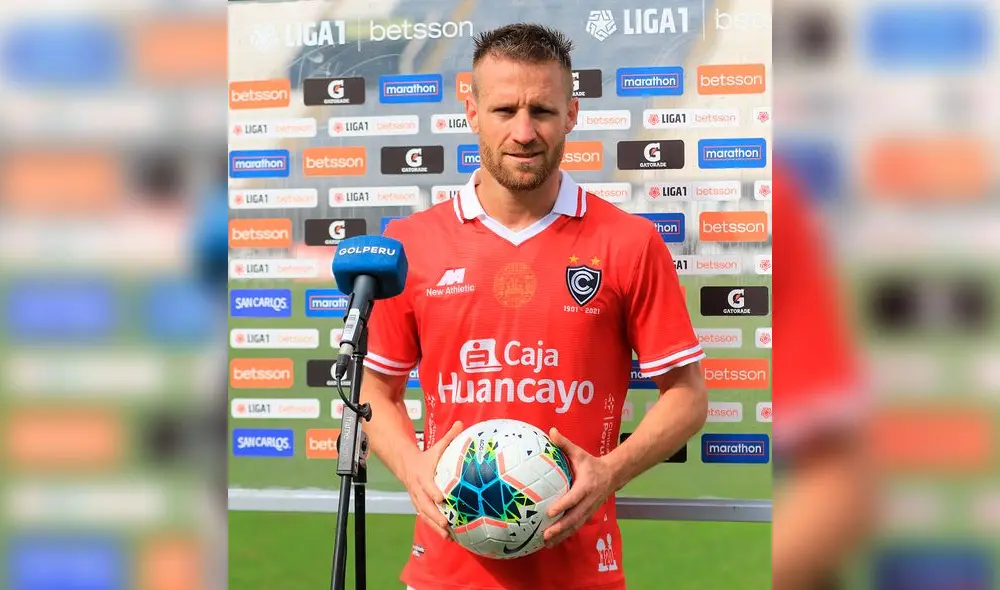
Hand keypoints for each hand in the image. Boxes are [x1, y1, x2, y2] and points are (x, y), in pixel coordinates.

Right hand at [402, 421, 463, 539]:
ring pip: (425, 515)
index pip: (427, 485)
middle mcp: (418, 489)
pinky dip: (435, 528)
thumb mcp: (436, 447)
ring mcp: (417, 499)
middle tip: (446, 523)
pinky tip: (447, 537)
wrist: (405, 465)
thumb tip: (462, 423)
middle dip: (435, 515)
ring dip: (435, 526)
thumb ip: (450, 437)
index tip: (442, 497)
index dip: (433, 491)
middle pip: (425, 504)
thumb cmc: (426, 457)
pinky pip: (426, 518)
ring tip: (447, 535)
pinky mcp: (419, 506)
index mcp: (423, 475)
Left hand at [543, 427, 617, 547]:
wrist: (613, 475)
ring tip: (546, 543)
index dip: (562, 505)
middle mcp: (588, 501)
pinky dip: (565, 535)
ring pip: (575, 526)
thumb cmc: (592, 464)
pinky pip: (576, 527)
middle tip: (545, 534)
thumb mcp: (579, 453)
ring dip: (561, 535)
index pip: (573, 498)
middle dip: (560, 527)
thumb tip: (552, 431)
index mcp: (585, 486)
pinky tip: (553, 542)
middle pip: (574, 517)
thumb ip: (565, 444)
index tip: (549, 512)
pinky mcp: (587, 514)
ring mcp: (589, 510)